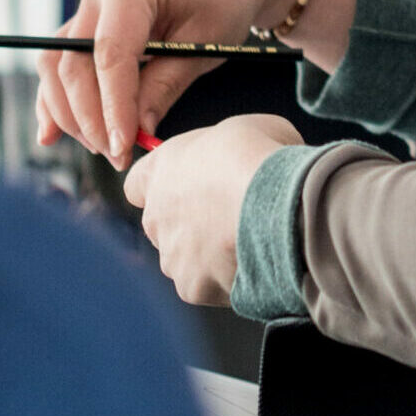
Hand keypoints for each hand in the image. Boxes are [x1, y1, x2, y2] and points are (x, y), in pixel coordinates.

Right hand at [35, 0, 302, 167]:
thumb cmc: (226, 0)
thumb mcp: (205, 45)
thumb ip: (165, 86)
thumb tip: (135, 134)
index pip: (109, 56)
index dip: (112, 108)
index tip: (123, 149)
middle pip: (73, 65)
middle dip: (90, 118)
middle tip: (119, 156)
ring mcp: (90, 3)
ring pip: (57, 67)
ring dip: (72, 114)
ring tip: (105, 148)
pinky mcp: (89, 21)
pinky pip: (63, 62)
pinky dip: (58, 98)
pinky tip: (51, 135)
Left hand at [124, 114, 301, 305]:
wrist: (278, 206)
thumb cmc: (262, 158)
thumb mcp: (249, 128)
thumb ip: (231, 148)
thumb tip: (248, 160)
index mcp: (162, 169)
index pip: (137, 183)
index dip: (162, 185)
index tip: (186, 186)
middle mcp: (156, 215)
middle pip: (165, 224)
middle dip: (192, 223)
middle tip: (230, 214)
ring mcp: (172, 255)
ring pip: (185, 258)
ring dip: (209, 253)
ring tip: (249, 241)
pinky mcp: (192, 287)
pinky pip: (208, 285)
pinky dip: (227, 279)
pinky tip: (254, 263)